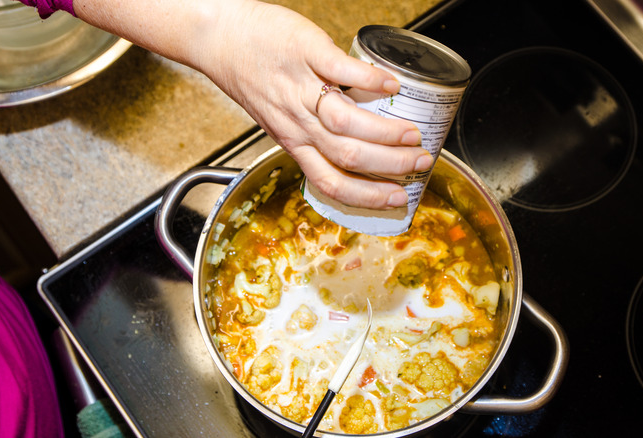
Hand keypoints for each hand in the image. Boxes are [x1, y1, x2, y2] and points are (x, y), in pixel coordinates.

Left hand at [75, 0, 431, 208]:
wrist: (221, 39)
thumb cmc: (250, 76)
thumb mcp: (278, 118)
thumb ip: (310, 134)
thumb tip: (354, 145)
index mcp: (293, 142)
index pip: (331, 182)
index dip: (367, 196)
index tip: (396, 198)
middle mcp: (296, 122)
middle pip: (348, 156)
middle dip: (390, 166)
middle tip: (420, 162)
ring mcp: (301, 88)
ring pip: (346, 122)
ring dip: (386, 132)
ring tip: (413, 133)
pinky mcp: (306, 52)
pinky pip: (342, 70)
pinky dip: (371, 80)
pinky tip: (392, 86)